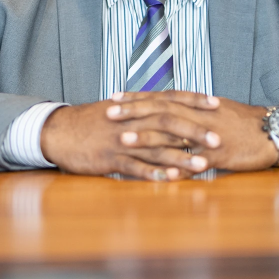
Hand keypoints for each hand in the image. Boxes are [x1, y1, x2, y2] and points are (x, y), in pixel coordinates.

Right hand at [40, 94, 220, 180]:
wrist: (60, 130)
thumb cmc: (92, 121)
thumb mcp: (119, 109)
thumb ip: (143, 108)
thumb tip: (168, 109)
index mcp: (136, 106)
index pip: (170, 98)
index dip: (194, 100)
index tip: (217, 102)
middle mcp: (132, 120)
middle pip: (168, 122)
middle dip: (194, 130)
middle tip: (218, 139)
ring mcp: (121, 140)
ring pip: (155, 148)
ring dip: (180, 157)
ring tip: (203, 164)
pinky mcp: (110, 158)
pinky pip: (134, 167)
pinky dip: (152, 173)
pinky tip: (170, 181)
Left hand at [109, 91, 278, 171]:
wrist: (272, 131)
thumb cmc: (242, 121)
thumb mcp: (214, 110)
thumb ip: (190, 110)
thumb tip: (167, 109)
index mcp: (196, 105)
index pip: (161, 97)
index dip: (137, 97)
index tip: (114, 96)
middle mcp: (199, 117)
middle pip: (161, 111)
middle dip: (134, 112)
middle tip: (108, 113)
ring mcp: (208, 136)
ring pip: (174, 135)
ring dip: (148, 138)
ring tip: (124, 140)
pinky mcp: (220, 156)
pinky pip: (196, 162)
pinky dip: (179, 168)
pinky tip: (160, 175)